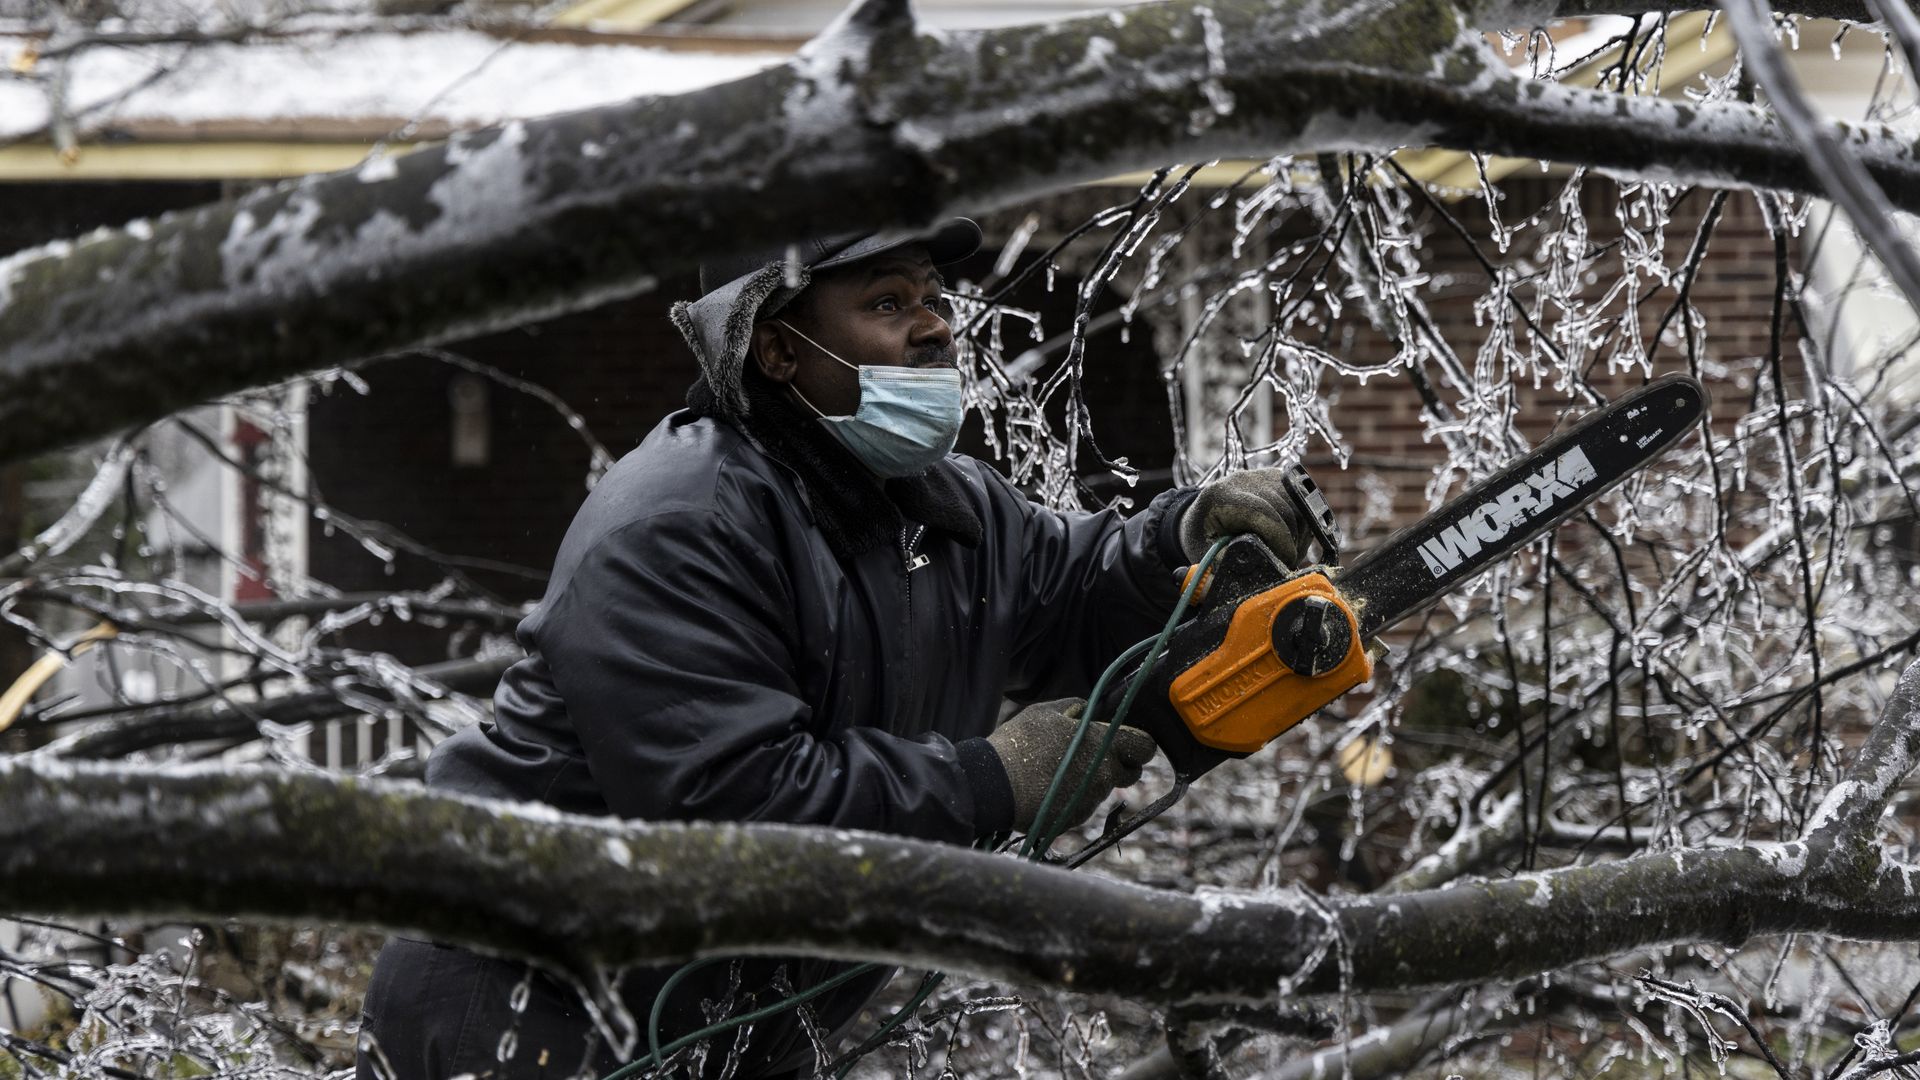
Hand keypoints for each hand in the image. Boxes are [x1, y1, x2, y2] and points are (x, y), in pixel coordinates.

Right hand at [985, 699, 1157, 834]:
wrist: (995, 786)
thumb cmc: (1019, 744)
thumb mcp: (1045, 712)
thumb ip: (1075, 707)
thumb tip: (1088, 709)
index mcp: (1101, 743)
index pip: (1145, 746)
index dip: (1139, 744)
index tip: (1128, 742)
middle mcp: (1103, 774)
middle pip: (1131, 773)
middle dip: (1120, 765)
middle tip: (1093, 756)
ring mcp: (1091, 799)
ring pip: (1104, 788)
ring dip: (1092, 779)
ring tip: (1060, 770)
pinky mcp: (1076, 818)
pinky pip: (1085, 804)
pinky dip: (1074, 796)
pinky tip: (1052, 787)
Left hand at [1179, 467, 1306, 566]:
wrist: (1202, 516)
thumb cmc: (1203, 539)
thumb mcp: (1207, 556)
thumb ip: (1229, 564)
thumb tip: (1255, 573)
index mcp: (1221, 496)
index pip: (1263, 513)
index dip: (1280, 540)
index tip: (1285, 561)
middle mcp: (1243, 480)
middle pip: (1284, 509)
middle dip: (1290, 541)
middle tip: (1286, 563)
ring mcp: (1262, 475)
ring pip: (1298, 505)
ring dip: (1298, 533)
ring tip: (1286, 552)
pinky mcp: (1277, 478)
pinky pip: (1301, 502)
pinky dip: (1301, 523)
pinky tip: (1288, 539)